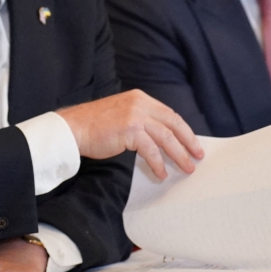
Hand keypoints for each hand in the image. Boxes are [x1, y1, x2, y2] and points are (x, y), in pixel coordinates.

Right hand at [57, 89, 203, 178]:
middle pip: (173, 123)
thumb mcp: (122, 114)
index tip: (192, 143)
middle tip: (198, 156)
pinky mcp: (129, 130)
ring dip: (179, 154)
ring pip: (166, 137)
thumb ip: (140, 120)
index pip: (169, 114)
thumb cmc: (94, 125)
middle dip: (188, 141)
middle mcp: (140, 104)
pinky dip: (158, 163)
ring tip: (186, 168)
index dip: (183, 130)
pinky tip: (161, 173)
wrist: (73, 128)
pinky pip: (151, 150)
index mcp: (140, 98)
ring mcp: (135, 116)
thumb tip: (161, 139)